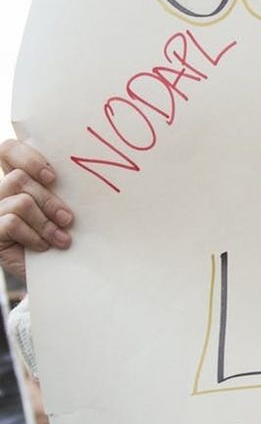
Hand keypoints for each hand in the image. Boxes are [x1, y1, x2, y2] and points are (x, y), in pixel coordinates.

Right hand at [0, 140, 72, 280]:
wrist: (54, 273)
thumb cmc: (61, 235)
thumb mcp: (62, 210)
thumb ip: (63, 190)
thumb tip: (89, 176)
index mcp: (19, 176)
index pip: (9, 149)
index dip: (28, 157)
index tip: (53, 177)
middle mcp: (2, 191)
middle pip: (19, 178)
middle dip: (49, 200)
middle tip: (69, 219)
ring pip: (21, 201)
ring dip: (46, 222)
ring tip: (62, 239)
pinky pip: (12, 222)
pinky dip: (33, 235)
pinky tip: (43, 247)